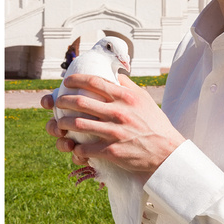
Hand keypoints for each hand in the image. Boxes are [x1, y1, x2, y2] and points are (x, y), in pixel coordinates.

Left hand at [52, 74, 181, 177]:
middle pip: (79, 101)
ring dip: (62, 123)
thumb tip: (113, 72)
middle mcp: (118, 112)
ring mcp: (114, 132)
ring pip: (76, 124)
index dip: (75, 80)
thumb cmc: (154, 123)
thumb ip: (127, 85)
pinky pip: (83, 148)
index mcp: (125, 97)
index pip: (94, 81)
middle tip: (57, 102)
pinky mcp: (111, 151)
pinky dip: (74, 147)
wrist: (166, 151)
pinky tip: (73, 145)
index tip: (66, 81)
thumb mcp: (144, 99)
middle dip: (62, 101)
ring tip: (59, 123)